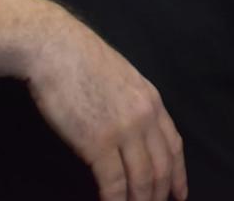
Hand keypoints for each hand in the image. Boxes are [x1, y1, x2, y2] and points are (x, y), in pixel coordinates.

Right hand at [25, 7, 187, 200]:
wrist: (55, 48)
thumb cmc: (80, 60)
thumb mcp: (121, 78)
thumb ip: (132, 104)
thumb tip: (132, 130)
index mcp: (151, 99)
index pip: (174, 145)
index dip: (178, 174)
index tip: (179, 194)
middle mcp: (145, 116)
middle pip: (162, 166)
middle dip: (160, 195)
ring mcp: (124, 129)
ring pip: (142, 179)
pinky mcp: (98, 142)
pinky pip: (115, 183)